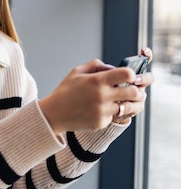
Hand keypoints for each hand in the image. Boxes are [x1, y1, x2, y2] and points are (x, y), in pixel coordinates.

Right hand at [39, 47, 154, 134]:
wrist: (53, 113)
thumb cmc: (65, 91)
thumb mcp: (77, 71)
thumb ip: (97, 65)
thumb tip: (113, 68)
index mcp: (97, 80)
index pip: (127, 74)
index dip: (131, 74)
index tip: (128, 77)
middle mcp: (102, 96)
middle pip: (134, 92)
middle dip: (136, 90)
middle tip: (131, 89)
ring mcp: (102, 111)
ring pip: (127, 107)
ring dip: (126, 103)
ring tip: (121, 100)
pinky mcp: (101, 123)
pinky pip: (115, 116)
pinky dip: (112, 113)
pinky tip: (102, 110)